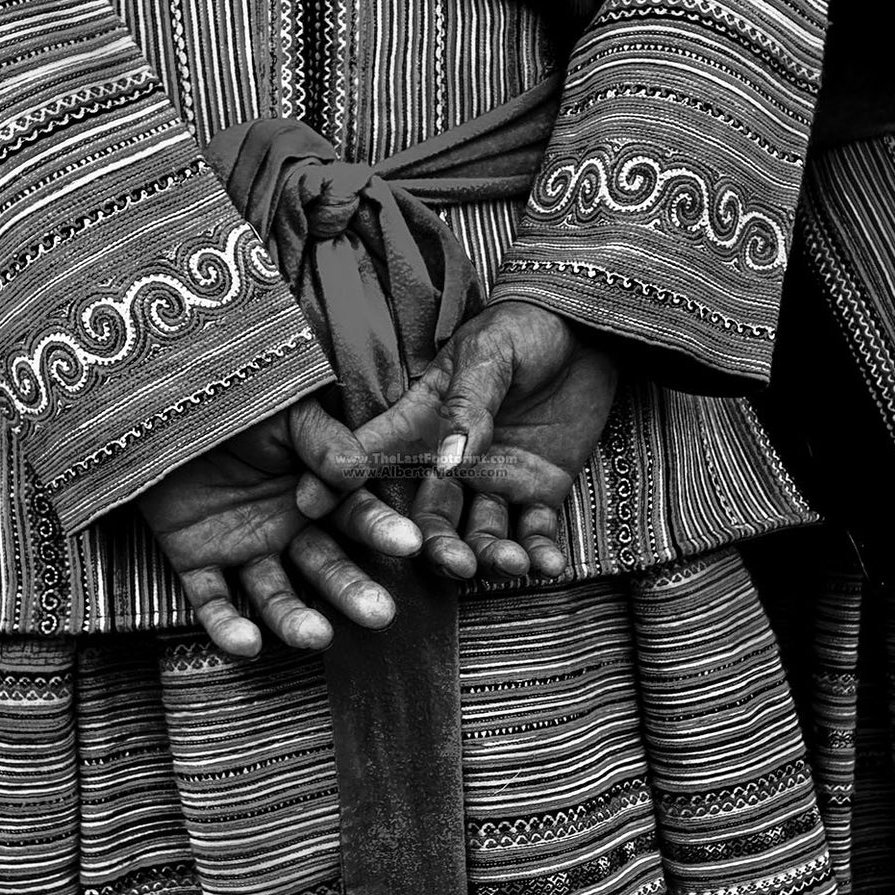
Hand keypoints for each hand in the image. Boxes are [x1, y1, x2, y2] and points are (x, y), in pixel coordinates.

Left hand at [139, 396, 420, 657]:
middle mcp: (287, 527)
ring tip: (316, 636)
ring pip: (276, 594)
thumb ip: (323, 441)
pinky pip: (212, 600)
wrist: (156, 400)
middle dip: (352, 590)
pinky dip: (227, 625)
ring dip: (296, 620)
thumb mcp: (284, 411)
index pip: (355, 516)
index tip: (410, 544)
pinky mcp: (196, 561)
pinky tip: (247, 644)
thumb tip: (358, 473)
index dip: (381, 530)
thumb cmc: (232, 398)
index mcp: (316, 490)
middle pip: (325, 567)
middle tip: (381, 613)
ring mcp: (244, 547)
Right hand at [297, 301, 616, 579]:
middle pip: (429, 516)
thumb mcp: (491, 355)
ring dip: (490, 555)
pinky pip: (534, 532)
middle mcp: (451, 462)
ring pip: (479, 534)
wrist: (588, 329)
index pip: (372, 456)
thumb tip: (446, 463)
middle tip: (454, 564)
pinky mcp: (538, 491)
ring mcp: (494, 480)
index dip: (338, 482)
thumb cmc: (526, 328)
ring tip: (512, 563)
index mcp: (424, 423)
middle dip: (436, 547)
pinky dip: (540, 553)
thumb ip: (467, 406)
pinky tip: (549, 566)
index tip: (307, 508)